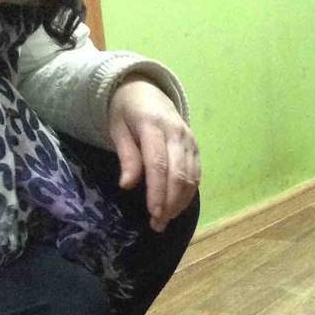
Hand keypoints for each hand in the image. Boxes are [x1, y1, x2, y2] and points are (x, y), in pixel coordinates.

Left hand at [108, 75, 200, 232]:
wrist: (146, 90)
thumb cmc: (126, 112)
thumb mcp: (117, 128)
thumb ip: (126, 156)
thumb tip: (127, 185)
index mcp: (153, 125)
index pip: (159, 164)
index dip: (158, 191)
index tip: (153, 213)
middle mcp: (177, 133)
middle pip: (178, 174)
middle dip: (170, 202)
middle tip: (158, 224)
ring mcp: (190, 140)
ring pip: (191, 177)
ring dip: (180, 202)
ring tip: (165, 220)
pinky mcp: (196, 147)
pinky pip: (196, 174)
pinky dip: (188, 194)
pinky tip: (176, 207)